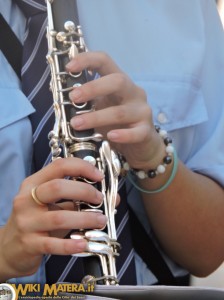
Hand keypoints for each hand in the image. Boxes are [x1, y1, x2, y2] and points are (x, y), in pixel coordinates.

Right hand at [0, 158, 105, 279]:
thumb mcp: (54, 206)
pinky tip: (84, 244)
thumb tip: (113, 198)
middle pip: (57, 187)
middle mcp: (27, 200)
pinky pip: (52, 244)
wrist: (8, 248)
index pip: (59, 166)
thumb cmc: (36, 222)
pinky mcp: (28, 244)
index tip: (99, 176)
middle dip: (85, 191)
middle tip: (99, 199)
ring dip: (85, 218)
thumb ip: (79, 200)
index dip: (82, 167)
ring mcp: (26, 222)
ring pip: (58, 217)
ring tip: (101, 221)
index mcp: (33, 184)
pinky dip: (71, 245)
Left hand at [67, 52, 164, 170]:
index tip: (69, 67)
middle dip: (93, 88)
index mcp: (120, 82)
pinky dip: (122, 135)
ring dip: (96, 117)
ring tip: (77, 124)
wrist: (140, 145)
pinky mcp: (146, 131)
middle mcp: (133, 93)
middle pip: (118, 81)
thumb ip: (86, 101)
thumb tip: (59, 97)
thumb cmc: (116, 123)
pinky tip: (110, 136)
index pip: (106, 61)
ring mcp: (142, 111)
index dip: (87, 60)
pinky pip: (135, 133)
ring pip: (120, 112)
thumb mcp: (100, 108)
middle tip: (73, 97)